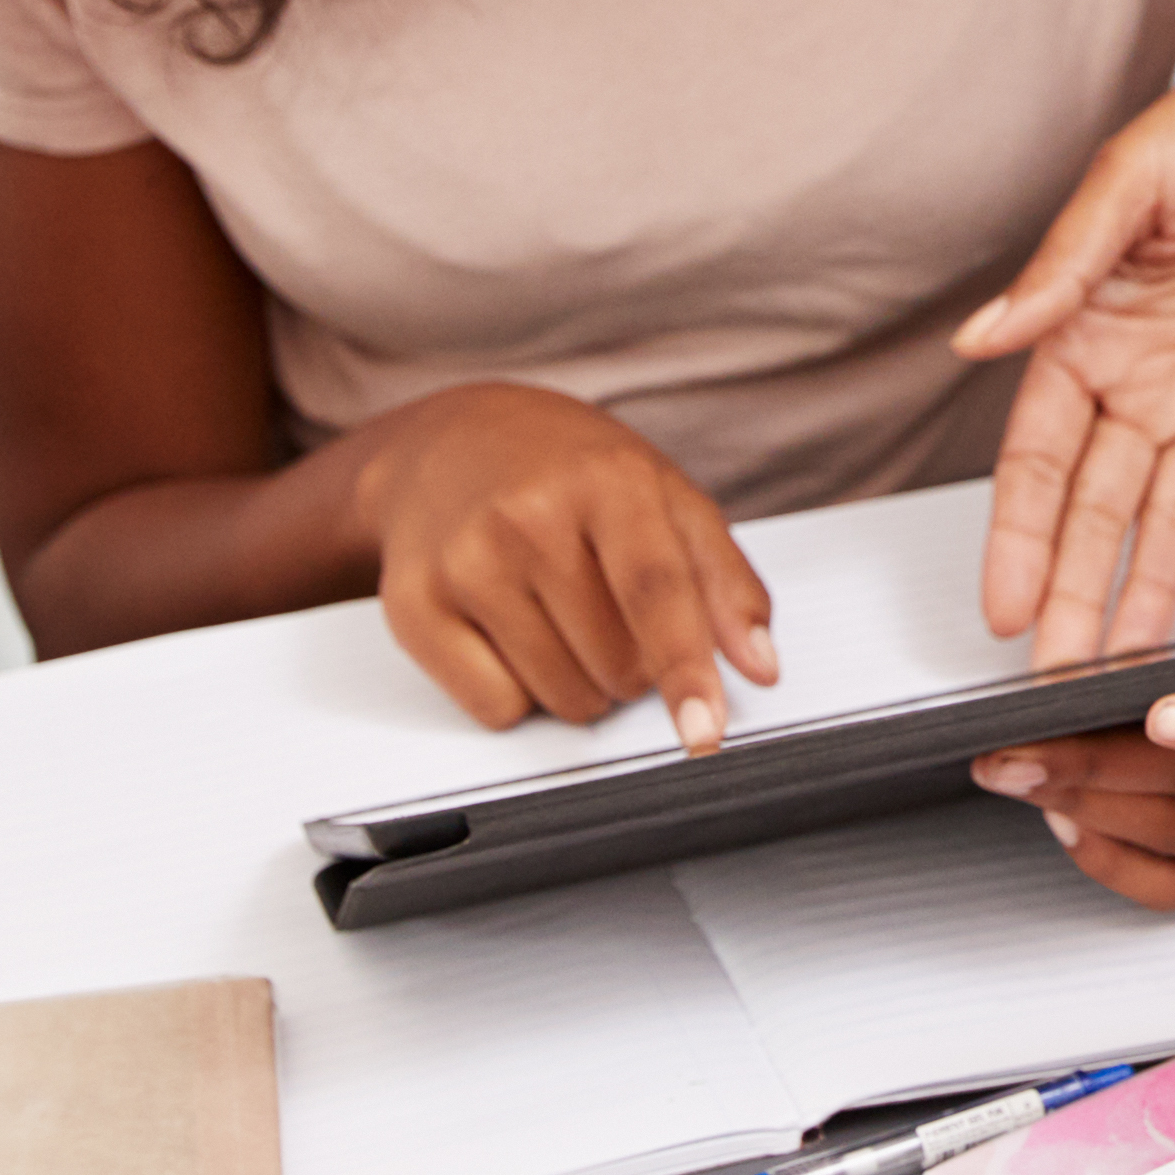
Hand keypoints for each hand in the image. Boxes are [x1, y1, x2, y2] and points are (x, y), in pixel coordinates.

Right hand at [349, 383, 778, 742]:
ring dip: (582, 685)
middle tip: (612, 611)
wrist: (449, 443)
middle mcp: (530, 517)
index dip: (686, 668)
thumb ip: (725, 580)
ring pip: (558, 697)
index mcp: (608, 480)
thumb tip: (760, 664)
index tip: (705, 731)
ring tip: (564, 617)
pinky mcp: (413, 606)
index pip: (656, 589)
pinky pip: (494, 709)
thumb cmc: (569, 472)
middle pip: (614, 662)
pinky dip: (519, 695)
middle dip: (634, 667)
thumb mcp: (666, 496)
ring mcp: (465, 562)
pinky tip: (512, 635)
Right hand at [959, 36, 1174, 659]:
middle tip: (1055, 676)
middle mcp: (1147, 374)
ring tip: (1125, 661)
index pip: (1039, 457)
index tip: (1001, 610)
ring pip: (1174, 509)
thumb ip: (1063, 270)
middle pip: (1098, 506)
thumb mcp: (1134, 179)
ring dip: (1148, 584)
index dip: (1017, 537)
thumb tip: (981, 339)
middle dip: (1073, 591)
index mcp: (1089, 329)